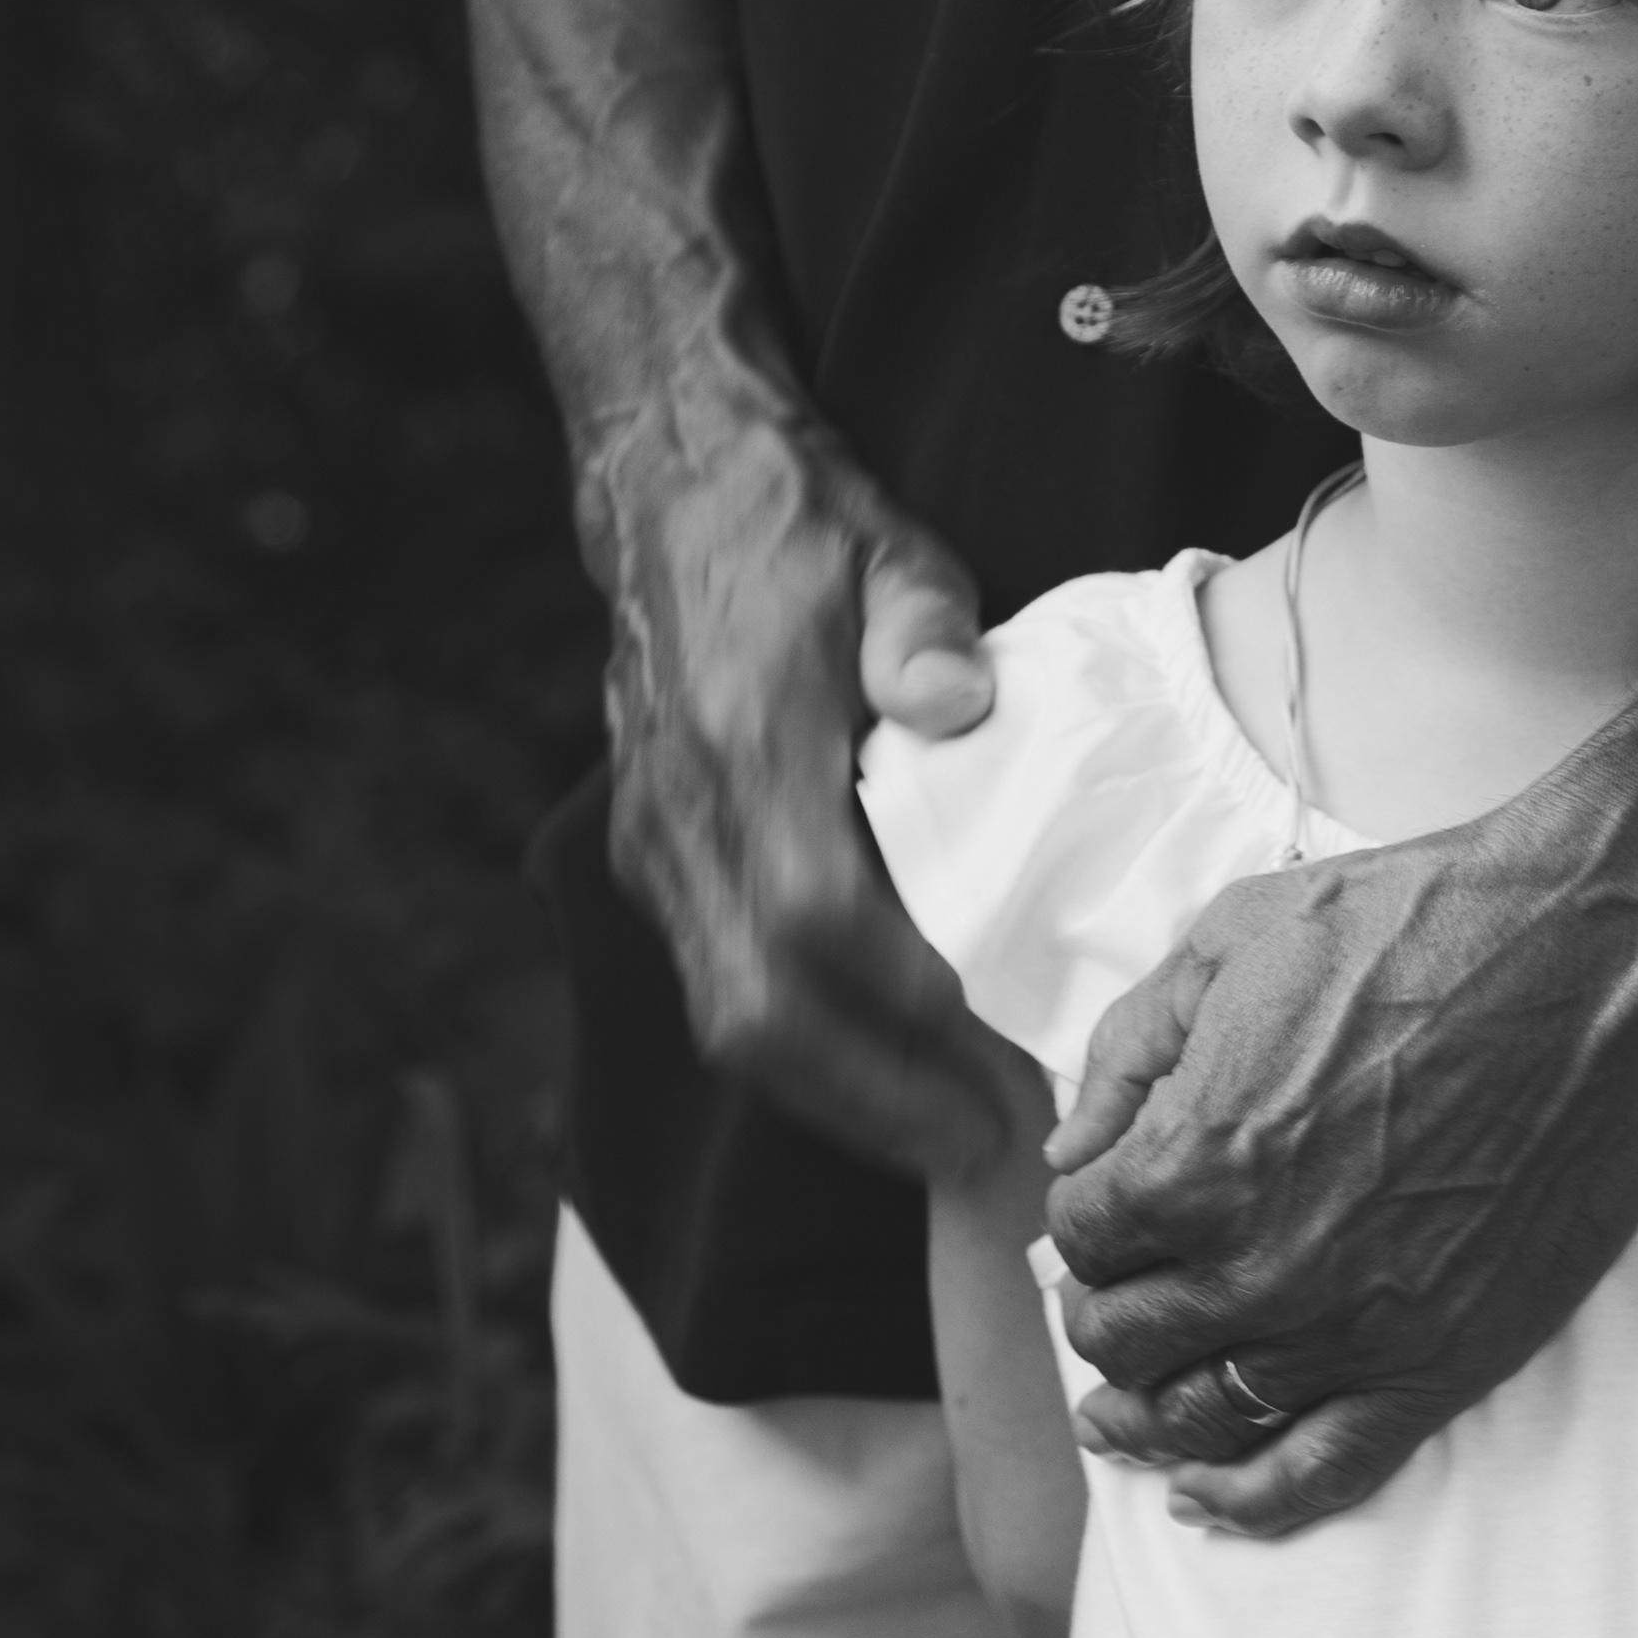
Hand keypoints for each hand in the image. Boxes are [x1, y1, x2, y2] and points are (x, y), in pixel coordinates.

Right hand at [594, 406, 1013, 1180]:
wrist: (668, 490)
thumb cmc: (799, 527)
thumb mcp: (886, 548)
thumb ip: (923, 624)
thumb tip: (956, 703)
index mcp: (747, 743)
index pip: (819, 915)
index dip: (902, 1004)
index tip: (991, 1058)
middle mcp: (685, 815)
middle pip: (759, 1008)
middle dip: (871, 1098)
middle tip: (980, 1147)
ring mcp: (654, 843)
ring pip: (726, 1018)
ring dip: (833, 1095)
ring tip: (941, 1135)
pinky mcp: (646, 855)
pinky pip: (712, 987)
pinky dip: (793, 1050)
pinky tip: (873, 1073)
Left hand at [1036, 759, 1637, 1537]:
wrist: (1591, 962)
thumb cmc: (1415, 926)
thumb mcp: (1230, 940)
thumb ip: (1130, 1050)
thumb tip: (1070, 1150)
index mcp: (1190, 1158)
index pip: (1080, 1235)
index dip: (1084, 1218)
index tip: (1109, 1204)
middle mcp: (1254, 1263)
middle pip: (1122, 1338)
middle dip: (1107, 1312)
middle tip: (1124, 1290)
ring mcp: (1346, 1328)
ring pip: (1196, 1418)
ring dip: (1146, 1413)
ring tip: (1127, 1408)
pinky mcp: (1435, 1365)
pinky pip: (1316, 1474)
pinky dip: (1247, 1502)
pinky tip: (1204, 1498)